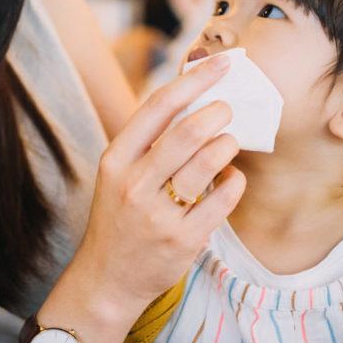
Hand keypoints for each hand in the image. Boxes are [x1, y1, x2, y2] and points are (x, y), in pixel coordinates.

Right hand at [37, 57, 247, 342]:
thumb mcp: (118, 174)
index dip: (194, 80)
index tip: (220, 64)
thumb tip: (194, 99)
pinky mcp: (182, 241)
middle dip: (216, 113)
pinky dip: (234, 183)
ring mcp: (157, 215)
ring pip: (206, 164)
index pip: (158, 107)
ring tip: (230, 142)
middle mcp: (133, 185)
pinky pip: (221, 201)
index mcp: (115, 160)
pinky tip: (232, 178)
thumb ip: (148, 141)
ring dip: (227, 145)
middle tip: (228, 108)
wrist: (108, 278)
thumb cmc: (119, 217)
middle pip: (186, 133)